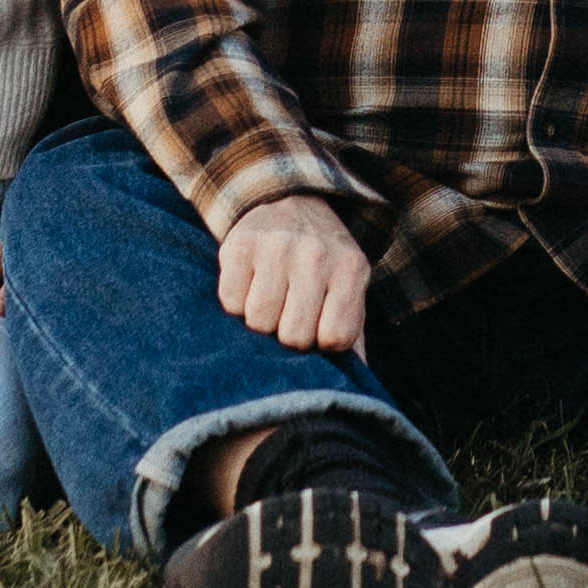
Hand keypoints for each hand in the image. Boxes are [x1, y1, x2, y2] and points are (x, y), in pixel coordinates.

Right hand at [218, 194, 374, 355]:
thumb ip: (354, 335)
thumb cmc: (323, 261)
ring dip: (261, 321)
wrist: (290, 199)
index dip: (322, 342)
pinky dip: (237, 303)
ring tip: (270, 300)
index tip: (318, 329)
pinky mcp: (240, 245)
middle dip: (289, 336)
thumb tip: (356, 388)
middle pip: (293, 335)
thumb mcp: (350, 287)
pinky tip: (250, 286)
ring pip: (258, 321)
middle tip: (289, 315)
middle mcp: (316, 254)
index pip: (334, 338)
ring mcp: (276, 247)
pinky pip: (231, 302)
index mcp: (351, 268)